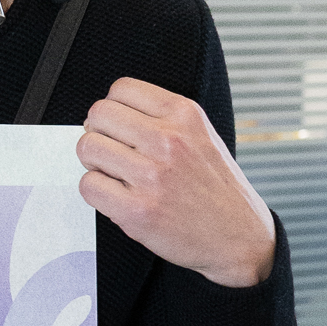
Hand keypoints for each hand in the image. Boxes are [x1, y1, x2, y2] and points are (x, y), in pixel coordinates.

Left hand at [77, 78, 275, 288]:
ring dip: (94, 161)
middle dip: (98, 131)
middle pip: (99, 114)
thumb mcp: (201, 135)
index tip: (118, 125)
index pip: (122, 88)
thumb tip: (109, 114)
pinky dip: (96, 190)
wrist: (239, 237)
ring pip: (88, 148)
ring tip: (115, 174)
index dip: (113, 108)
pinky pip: (89, 185)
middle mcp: (168, 140)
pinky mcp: (136, 210)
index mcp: (184, 115)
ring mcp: (151, 176)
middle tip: (111, 150)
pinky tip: (117, 195)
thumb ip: (162, 119)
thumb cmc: (216, 189)